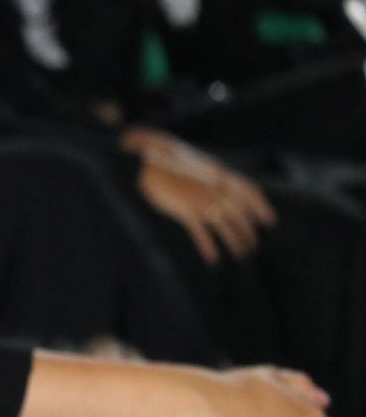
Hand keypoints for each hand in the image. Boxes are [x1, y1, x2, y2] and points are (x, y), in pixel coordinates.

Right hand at [127, 129, 275, 263]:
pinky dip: (209, 247)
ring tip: (241, 254)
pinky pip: (201, 232)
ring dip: (236, 242)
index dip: (261, 207)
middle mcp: (215, 188)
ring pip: (226, 225)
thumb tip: (218, 187)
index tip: (270, 221)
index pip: (249, 191)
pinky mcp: (185, 209)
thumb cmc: (166, 162)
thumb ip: (208, 176)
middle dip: (248, 232)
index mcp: (220, 174)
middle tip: (251, 246)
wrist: (147, 158)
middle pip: (240, 213)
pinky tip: (213, 258)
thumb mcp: (195, 164)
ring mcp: (201, 199)